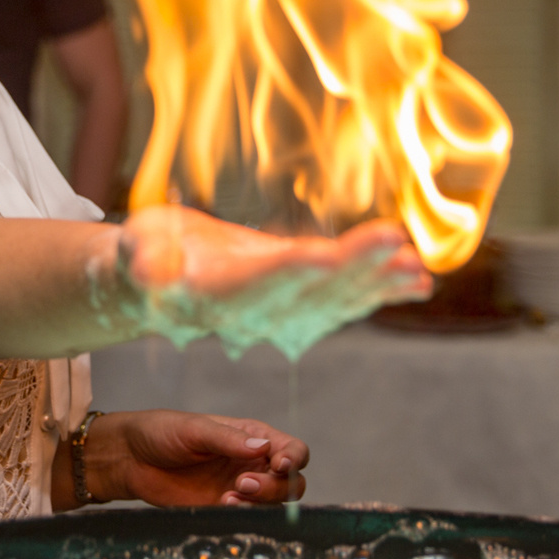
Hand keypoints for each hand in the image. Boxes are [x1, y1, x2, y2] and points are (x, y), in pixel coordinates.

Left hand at [86, 409, 309, 507]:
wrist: (130, 459)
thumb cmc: (161, 433)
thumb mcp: (195, 429)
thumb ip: (228, 439)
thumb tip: (263, 447)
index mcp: (252, 437)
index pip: (293, 450)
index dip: (295, 459)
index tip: (280, 464)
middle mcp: (252, 464)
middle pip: (291, 483)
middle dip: (276, 486)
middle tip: (242, 484)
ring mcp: (239, 489)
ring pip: (274, 504)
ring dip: (261, 503)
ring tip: (229, 497)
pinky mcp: (222, 510)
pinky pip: (248, 518)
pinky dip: (244, 515)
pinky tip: (222, 506)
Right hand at [102, 206, 430, 359]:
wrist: (160, 286)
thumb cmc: (145, 254)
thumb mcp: (137, 247)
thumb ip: (141, 258)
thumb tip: (141, 266)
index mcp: (221, 292)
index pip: (262, 279)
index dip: (295, 268)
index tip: (328, 254)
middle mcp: (258, 311)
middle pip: (313, 291)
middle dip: (357, 268)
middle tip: (398, 245)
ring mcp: (283, 313)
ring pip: (339, 300)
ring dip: (381, 285)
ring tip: (421, 274)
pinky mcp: (300, 305)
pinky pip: (347, 302)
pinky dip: (383, 291)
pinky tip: (418, 280)